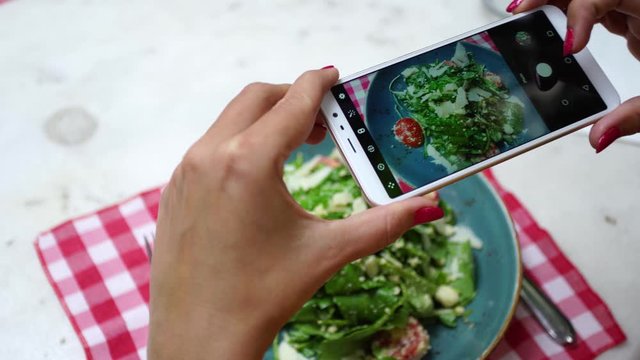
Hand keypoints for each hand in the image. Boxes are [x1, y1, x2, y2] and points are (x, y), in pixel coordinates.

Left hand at [147, 68, 442, 358]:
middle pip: (257, 98)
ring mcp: (186, 171)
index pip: (292, 103)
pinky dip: (239, 142)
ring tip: (296, 145)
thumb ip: (383, 224)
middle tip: (324, 120)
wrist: (200, 337)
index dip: (318, 84)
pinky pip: (210, 146)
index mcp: (249, 163)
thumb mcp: (327, 252)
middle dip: (293, 97)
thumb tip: (428, 208)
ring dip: (265, 120)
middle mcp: (210, 156)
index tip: (333, 76)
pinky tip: (258, 173)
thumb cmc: (262, 296)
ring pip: (230, 120)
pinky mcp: (174, 188)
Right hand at [507, 0, 639, 151]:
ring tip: (521, 16)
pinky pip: (592, 6)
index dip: (581, 15)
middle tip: (517, 12)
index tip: (569, 48)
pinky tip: (548, 29)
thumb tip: (598, 137)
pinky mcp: (630, 15)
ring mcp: (635, 4)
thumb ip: (636, 117)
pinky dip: (567, 15)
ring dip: (552, 2)